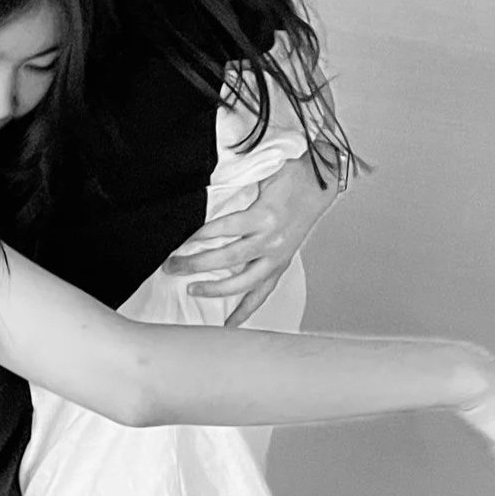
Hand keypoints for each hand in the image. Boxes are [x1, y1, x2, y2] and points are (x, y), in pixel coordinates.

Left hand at [166, 153, 340, 325]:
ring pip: (244, 282)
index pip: (222, 229)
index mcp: (264, 216)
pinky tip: (230, 323)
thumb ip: (235, 185)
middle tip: (172, 267)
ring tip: (192, 289)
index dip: (198, 237)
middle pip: (228, 258)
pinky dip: (246, 309)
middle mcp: (272, 240)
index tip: (177, 244)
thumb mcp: (261, 172)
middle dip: (196, 264)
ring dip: (215, 289)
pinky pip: (262, 292)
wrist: (322, 182)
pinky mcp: (282, 264)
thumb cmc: (290, 174)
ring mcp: (278, 256)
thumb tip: (203, 195)